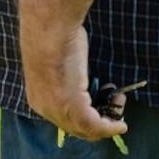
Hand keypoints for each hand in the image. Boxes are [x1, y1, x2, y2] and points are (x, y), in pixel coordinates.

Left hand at [19, 7, 127, 142]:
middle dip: (98, 121)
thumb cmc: (54, 36)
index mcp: (38, 98)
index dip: (84, 116)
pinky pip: (95, 125)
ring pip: (86, 129)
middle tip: (114, 105)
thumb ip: (66, 77)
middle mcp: (45, 109)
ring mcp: (58, 110)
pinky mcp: (73, 106)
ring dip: (107, 122)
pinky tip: (121, 125)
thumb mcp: (57, 61)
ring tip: (119, 104)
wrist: (50, 29)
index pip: (63, 120)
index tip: (100, 107)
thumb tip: (78, 80)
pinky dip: (110, 128)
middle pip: (75, 129)